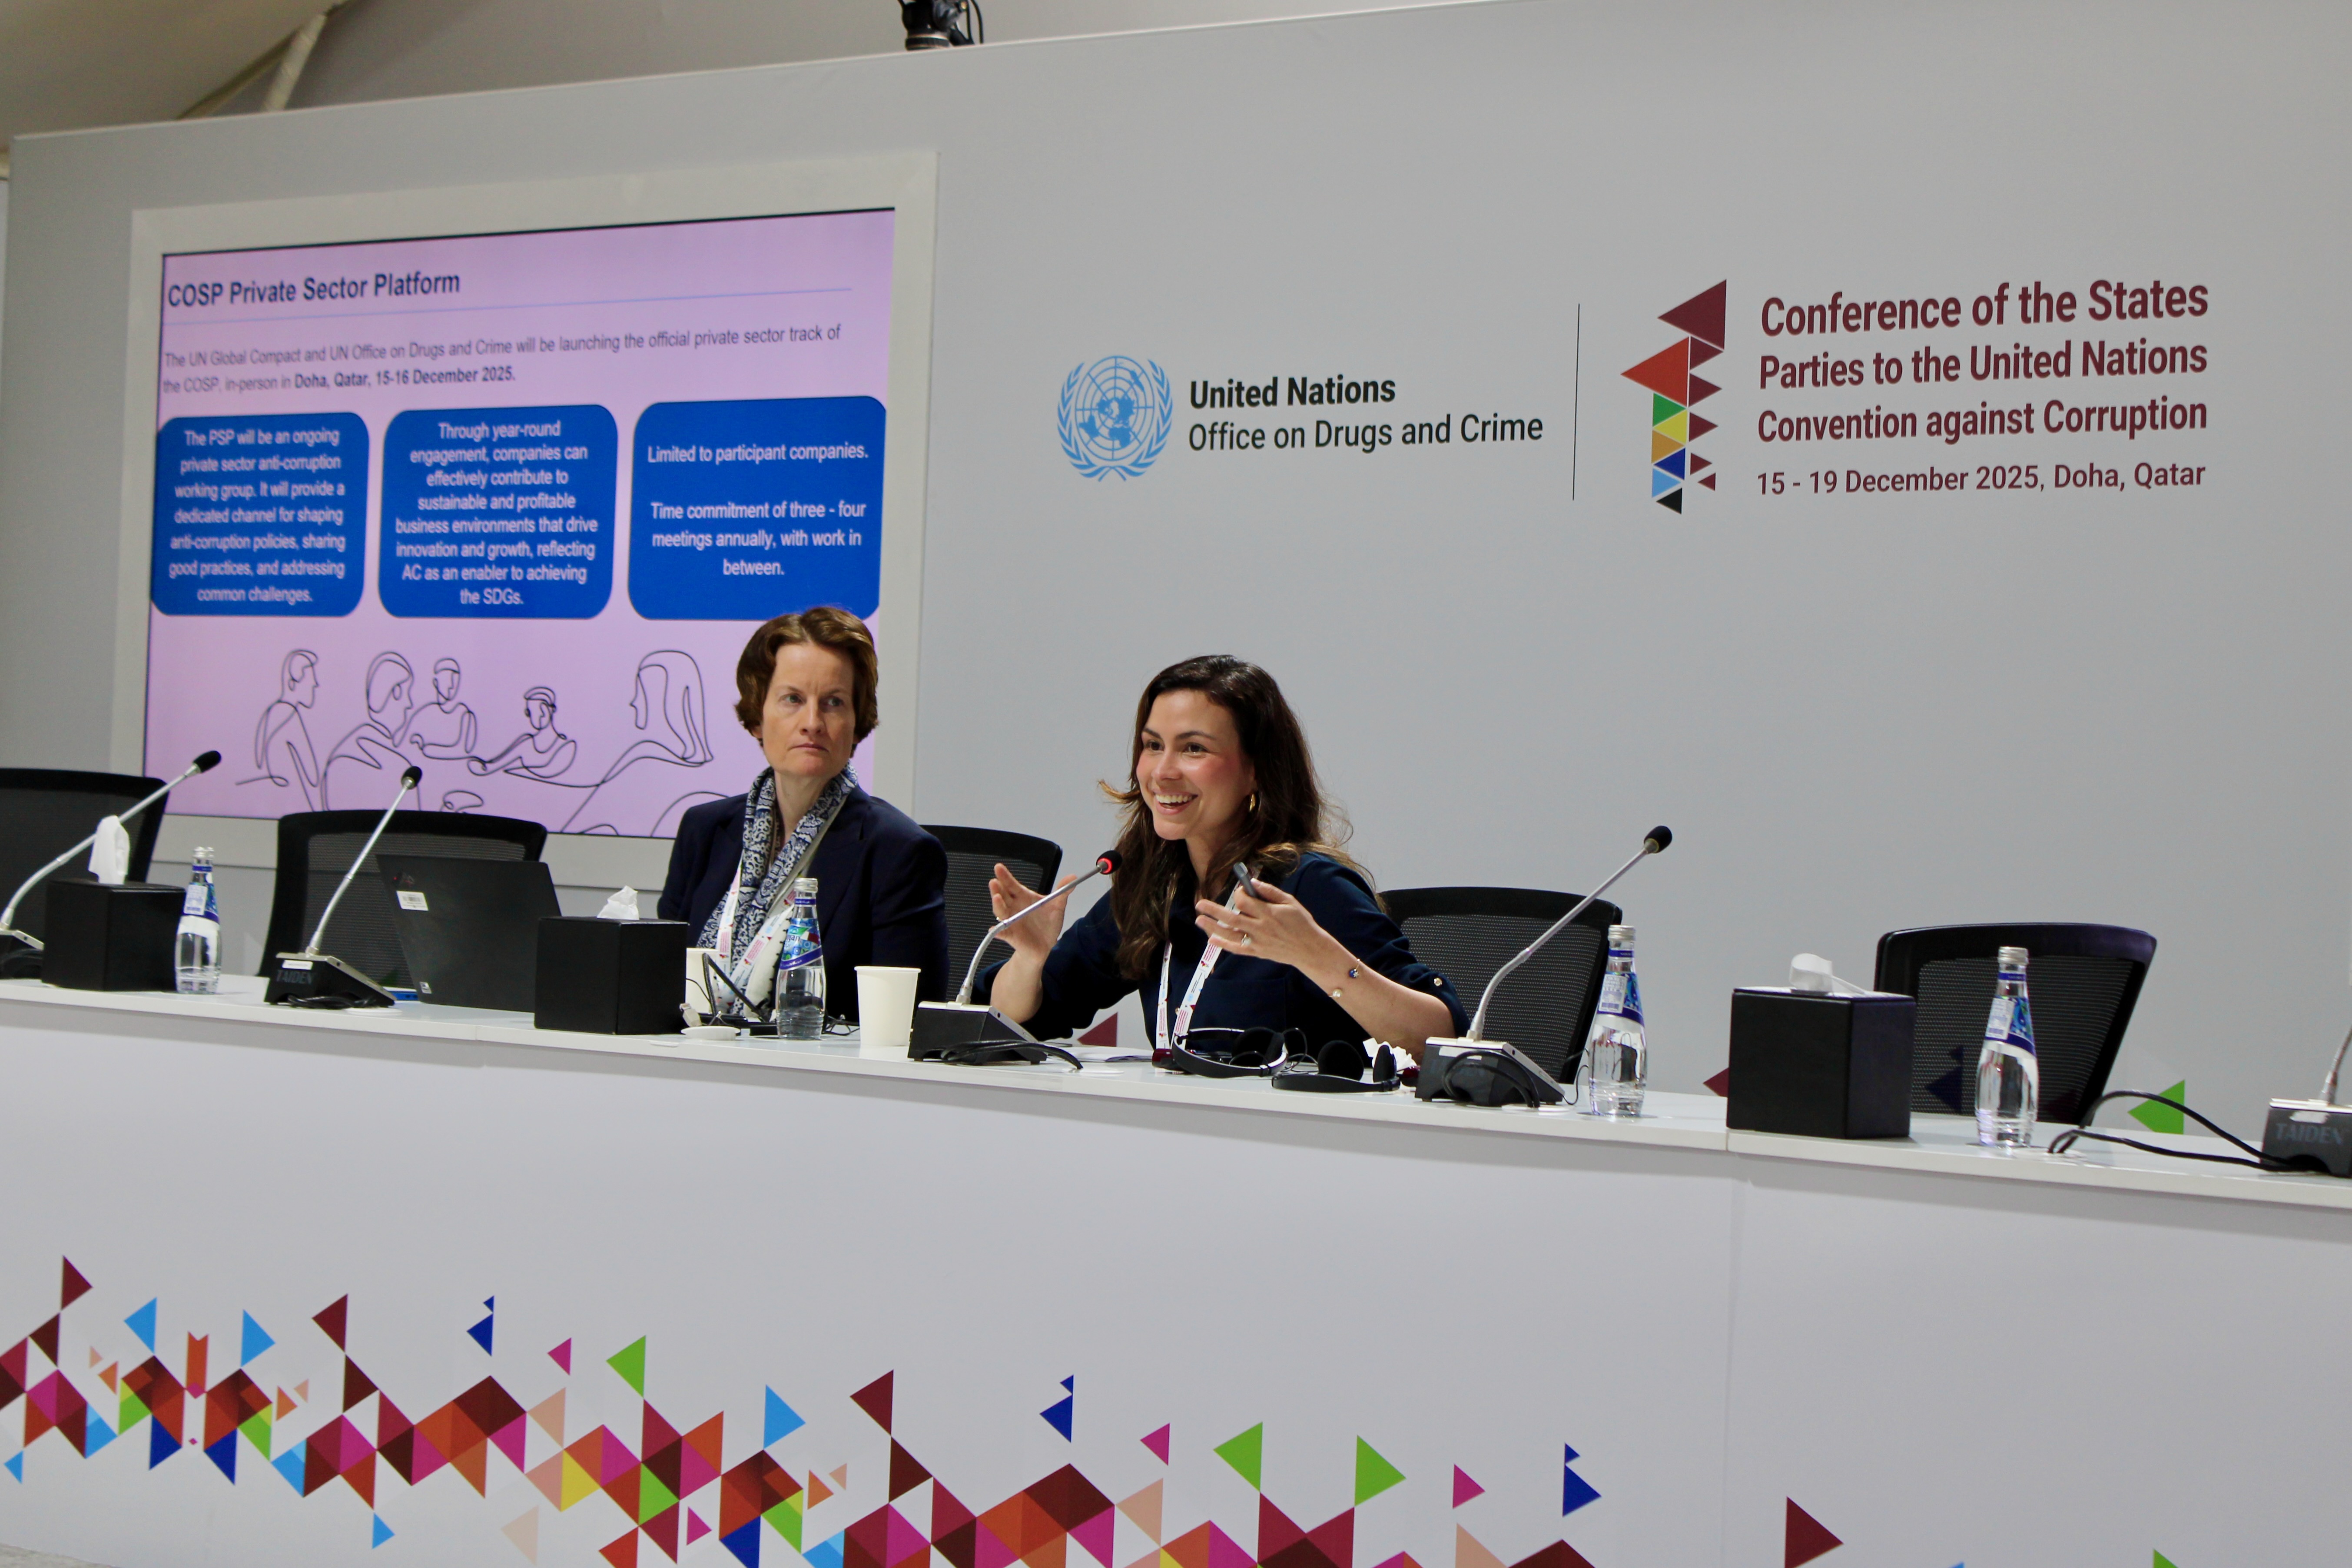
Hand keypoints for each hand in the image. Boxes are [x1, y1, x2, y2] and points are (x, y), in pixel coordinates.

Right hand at [989, 863, 1070, 960]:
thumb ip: (1062, 892)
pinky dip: (998, 932)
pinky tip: (993, 929)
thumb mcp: (1057, 906)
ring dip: (998, 905)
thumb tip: (1073, 877)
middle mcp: (1014, 907)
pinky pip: (1002, 933)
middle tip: (994, 881)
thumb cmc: (1047, 923)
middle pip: (1002, 896)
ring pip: (1001, 912)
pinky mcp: (1012, 936)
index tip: (998, 867)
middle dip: (997, 889)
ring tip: (997, 898)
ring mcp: (1011, 921)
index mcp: (1022, 897)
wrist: (1046, 945)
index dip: (1005, 877)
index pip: (1012, 885)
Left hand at [1195, 875, 1340, 975]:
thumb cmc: (1301, 922)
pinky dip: (1223, 944)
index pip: (1244, 901)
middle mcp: (1260, 928)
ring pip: (1230, 934)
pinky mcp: (1257, 952)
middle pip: (1232, 917)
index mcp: (1269, 913)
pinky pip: (1237, 948)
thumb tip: (1252, 882)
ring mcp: (1257, 942)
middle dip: (1214, 910)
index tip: (1240, 891)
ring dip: (1212, 927)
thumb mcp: (1290, 902)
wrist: (1309, 949)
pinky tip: (1211, 939)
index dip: (1239, 894)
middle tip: (1199, 904)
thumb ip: (1270, 891)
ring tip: (1199, 919)